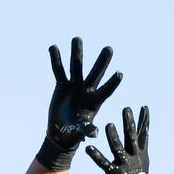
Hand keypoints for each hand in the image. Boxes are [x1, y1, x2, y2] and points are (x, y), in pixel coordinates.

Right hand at [39, 38, 120, 171]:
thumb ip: (87, 131)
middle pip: (96, 74)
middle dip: (102, 62)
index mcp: (94, 102)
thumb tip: (95, 133)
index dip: (112, 83)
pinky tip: (53, 47)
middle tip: (109, 49)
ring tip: (77, 38)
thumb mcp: (79, 134)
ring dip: (77, 53)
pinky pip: (59, 70)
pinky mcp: (62, 85)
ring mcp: (75, 86)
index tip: (120, 73)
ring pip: (77, 66)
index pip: (106, 91)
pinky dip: (56, 59)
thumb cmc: (73, 135)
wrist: (60, 133)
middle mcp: (86, 91)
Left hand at [84, 106, 153, 173]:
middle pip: (131, 137)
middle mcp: (134, 158)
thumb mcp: (142, 166)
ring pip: (118, 148)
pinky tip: (89, 148)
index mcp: (142, 155)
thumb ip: (139, 152)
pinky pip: (103, 163)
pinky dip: (96, 155)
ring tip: (108, 125)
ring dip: (113, 137)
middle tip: (126, 108)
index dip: (144, 121)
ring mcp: (125, 166)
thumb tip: (141, 141)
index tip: (144, 107)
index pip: (144, 135)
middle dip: (129, 122)